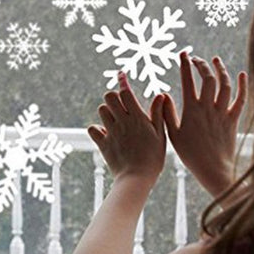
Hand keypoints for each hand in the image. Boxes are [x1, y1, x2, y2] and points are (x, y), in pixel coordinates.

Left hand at [87, 71, 165, 185]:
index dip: (122, 82)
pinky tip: (105, 134)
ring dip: (107, 112)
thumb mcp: (160, 135)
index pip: (125, 92)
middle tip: (120, 105)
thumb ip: (158, 114)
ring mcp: (111, 132)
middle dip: (113, 97)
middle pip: (109, 97)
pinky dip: (96, 130)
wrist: (137, 179)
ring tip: (115, 120)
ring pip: (102, 110)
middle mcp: (122, 122)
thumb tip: (160, 95)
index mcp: (137, 118)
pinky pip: (93, 129)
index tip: (121, 74)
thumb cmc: (153, 158)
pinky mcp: (102, 143)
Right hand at [162, 51, 247, 196]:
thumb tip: (164, 95)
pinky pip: (241, 99)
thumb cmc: (190, 155)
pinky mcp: (233, 120)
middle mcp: (208, 107)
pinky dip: (242, 86)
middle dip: (202, 65)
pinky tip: (242, 74)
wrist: (214, 170)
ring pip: (224, 85)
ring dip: (220, 70)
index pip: (188, 81)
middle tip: (196, 59)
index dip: (185, 65)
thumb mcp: (173, 134)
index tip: (183, 54)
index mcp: (191, 109)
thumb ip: (167, 113)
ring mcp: (222, 112)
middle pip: (208, 79)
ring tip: (215, 60)